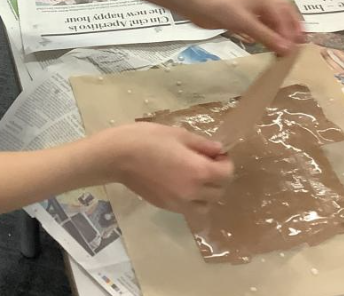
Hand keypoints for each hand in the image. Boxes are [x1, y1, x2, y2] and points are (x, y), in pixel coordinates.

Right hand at [103, 123, 233, 213]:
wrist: (117, 156)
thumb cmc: (147, 139)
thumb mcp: (178, 134)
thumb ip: (202, 145)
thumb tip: (219, 150)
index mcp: (198, 171)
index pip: (226, 175)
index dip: (226, 163)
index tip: (216, 153)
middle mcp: (192, 192)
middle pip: (219, 192)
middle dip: (218, 177)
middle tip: (206, 162)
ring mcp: (178, 203)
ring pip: (205, 205)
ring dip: (206, 193)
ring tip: (194, 177)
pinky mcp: (166, 207)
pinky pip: (188, 208)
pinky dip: (191, 199)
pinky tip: (180, 183)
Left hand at [183, 0, 304, 54]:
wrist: (195, 4)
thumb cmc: (221, 9)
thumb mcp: (245, 23)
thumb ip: (267, 37)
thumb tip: (288, 50)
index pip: (284, 17)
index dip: (291, 33)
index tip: (295, 49)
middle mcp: (260, 2)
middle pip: (283, 13)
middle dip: (292, 27)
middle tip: (300, 43)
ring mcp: (250, 9)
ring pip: (271, 20)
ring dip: (279, 32)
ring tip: (286, 48)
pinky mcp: (241, 17)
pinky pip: (259, 25)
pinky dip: (266, 34)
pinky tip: (268, 44)